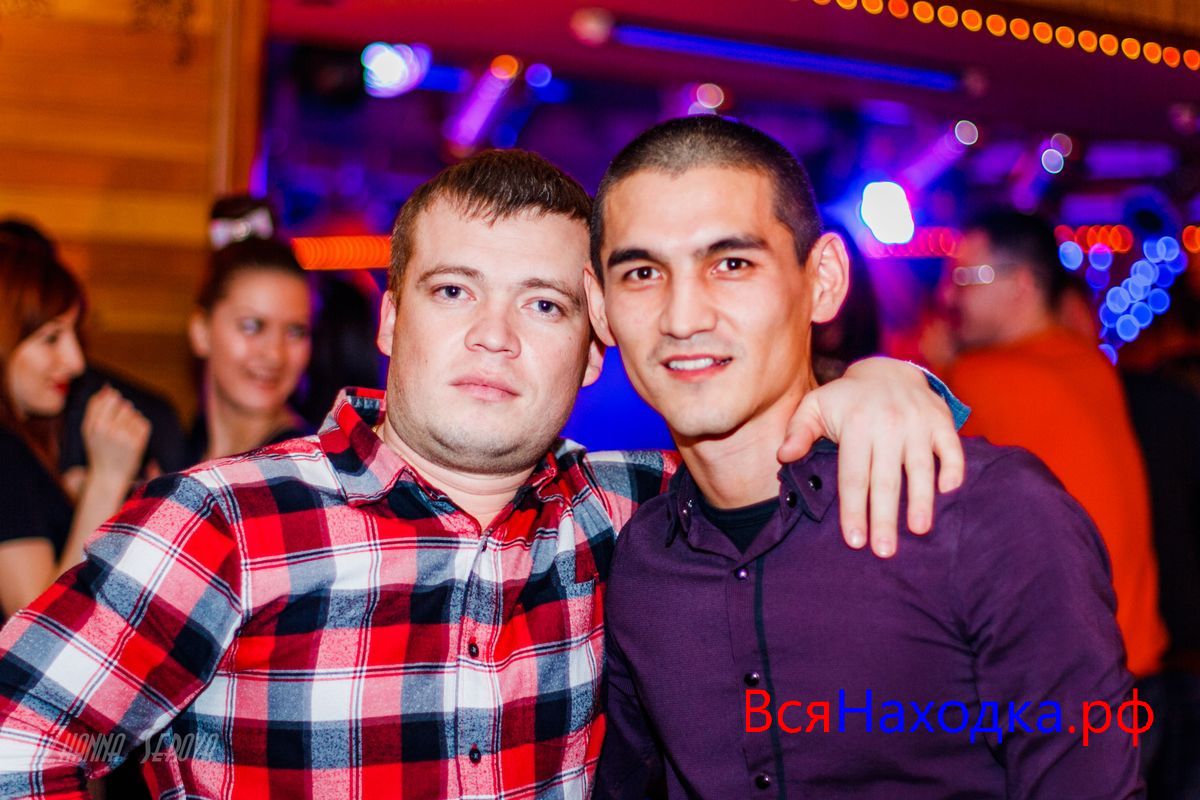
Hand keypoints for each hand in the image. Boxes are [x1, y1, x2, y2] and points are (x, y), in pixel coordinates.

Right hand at [82, 385, 151, 485]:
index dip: (112, 399)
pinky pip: (143, 423)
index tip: (113, 407)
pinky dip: (140, 428)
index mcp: (92, 425)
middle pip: (122, 403)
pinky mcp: (136, 442)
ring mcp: (122, 436)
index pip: (106, 398)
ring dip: (131, 419)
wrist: (109, 475)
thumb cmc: (99, 450)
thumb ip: (95, 408)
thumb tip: (107, 387)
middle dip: (122, 409)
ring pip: (133, 413)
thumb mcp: (89, 429)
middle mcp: (106, 429)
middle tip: (119, 422)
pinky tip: (132, 438)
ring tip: (124, 432)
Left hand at [777, 358, 964, 557]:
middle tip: (885, 551)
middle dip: (885, 518)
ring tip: (918, 530)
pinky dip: (952, 469)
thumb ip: (798, 431)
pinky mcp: (941, 421)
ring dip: (921, 501)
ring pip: (920, 468)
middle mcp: (888, 424)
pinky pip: (951, 448)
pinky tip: (947, 492)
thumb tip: (783, 456)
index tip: (854, 541)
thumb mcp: (815, 406)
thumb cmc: (846, 398)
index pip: (853, 477)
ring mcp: (917, 422)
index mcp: (856, 425)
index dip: (854, 510)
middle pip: (886, 480)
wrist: (887, 370)